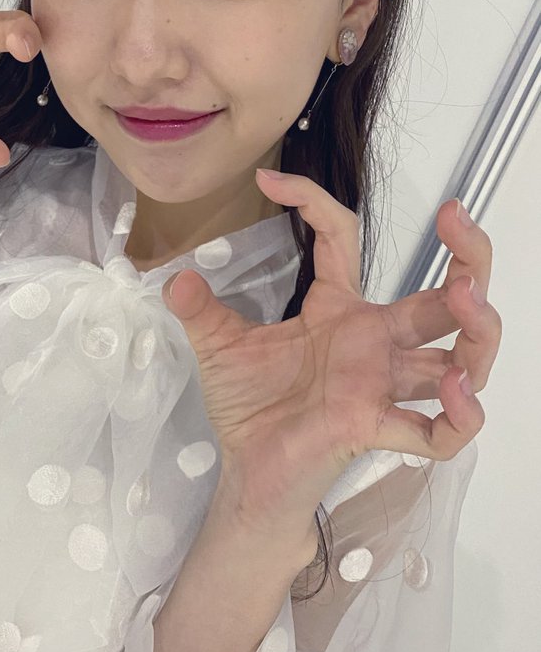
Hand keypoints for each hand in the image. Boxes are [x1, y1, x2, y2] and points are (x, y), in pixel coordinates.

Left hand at [162, 169, 501, 550]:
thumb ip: (201, 309)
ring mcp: (379, 387)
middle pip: (441, 301)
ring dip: (477, 333)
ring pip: (460, 361)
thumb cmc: (250, 408)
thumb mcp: (220, 346)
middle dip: (468, 259)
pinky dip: (457, 418)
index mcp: (340, 313)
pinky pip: (436, 434)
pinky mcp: (372, 428)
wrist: (246, 470)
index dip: (312, 202)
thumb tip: (174, 277)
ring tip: (465, 301)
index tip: (270, 181)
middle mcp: (373, 346)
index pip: (344, 241)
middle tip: (459, 221)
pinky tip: (454, 390)